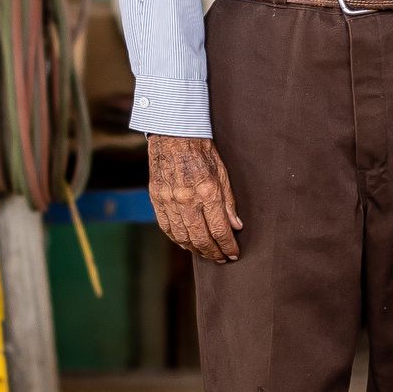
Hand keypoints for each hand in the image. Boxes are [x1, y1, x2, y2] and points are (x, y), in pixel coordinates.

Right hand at [148, 134, 243, 263]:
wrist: (173, 133)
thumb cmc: (201, 150)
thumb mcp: (222, 172)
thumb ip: (228, 202)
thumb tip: (236, 226)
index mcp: (207, 191)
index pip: (220, 230)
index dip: (228, 246)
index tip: (234, 254)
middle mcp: (187, 199)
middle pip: (201, 239)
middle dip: (213, 252)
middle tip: (221, 258)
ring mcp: (169, 200)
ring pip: (182, 237)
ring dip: (196, 249)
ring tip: (206, 253)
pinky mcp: (156, 198)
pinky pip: (167, 227)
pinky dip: (177, 239)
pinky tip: (186, 243)